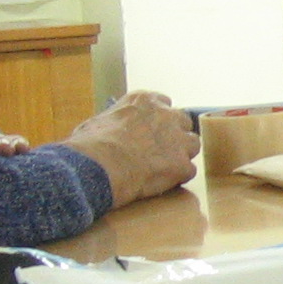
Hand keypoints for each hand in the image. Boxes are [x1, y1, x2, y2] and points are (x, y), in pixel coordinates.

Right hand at [62, 90, 197, 204]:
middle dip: (175, 134)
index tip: (152, 128)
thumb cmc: (90, 145)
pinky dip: (178, 177)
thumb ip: (117, 120)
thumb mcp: (100, 121)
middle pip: (182, 121)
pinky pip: (188, 170)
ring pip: (192, 144)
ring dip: (182, 154)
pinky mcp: (182, 164)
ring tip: (164, 167)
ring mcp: (177, 140)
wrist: (98, 166)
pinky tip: (163, 183)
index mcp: (144, 101)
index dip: (158, 119)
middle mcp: (166, 115)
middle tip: (161, 149)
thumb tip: (110, 129)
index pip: (163, 103)